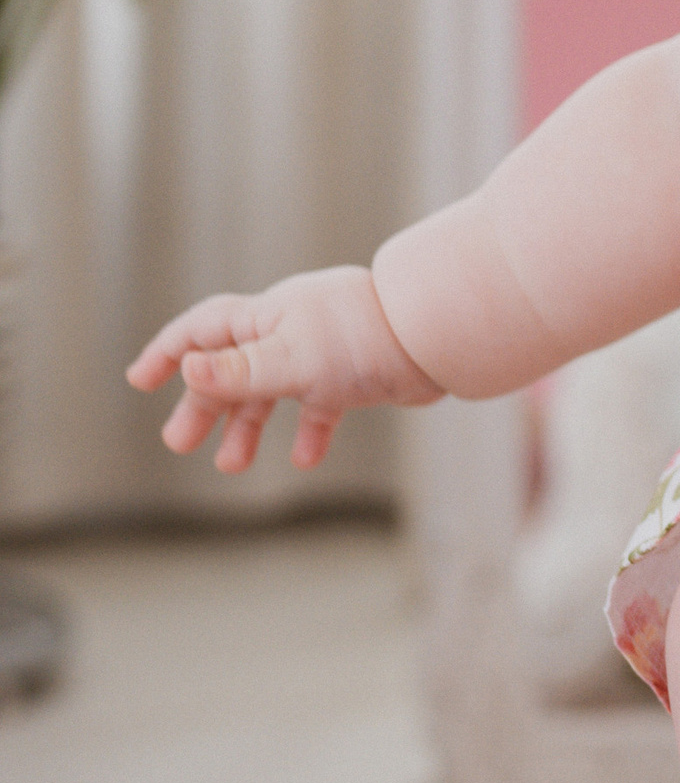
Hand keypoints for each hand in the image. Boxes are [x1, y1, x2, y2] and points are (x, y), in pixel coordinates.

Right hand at [127, 267, 444, 472]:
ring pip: (272, 392)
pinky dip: (308, 432)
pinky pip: (320, 406)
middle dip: (204, 405)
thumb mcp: (291, 359)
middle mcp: (289, 330)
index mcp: (266, 317)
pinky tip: (305, 461)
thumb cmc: (362, 339)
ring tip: (229, 466)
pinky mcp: (353, 375)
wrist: (436, 338)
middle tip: (179, 442)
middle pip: (232, 369)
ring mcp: (321, 353)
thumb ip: (240, 371)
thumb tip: (189, 370)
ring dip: (248, 427)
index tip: (140, 381)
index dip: (169, 354)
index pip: (202, 331)